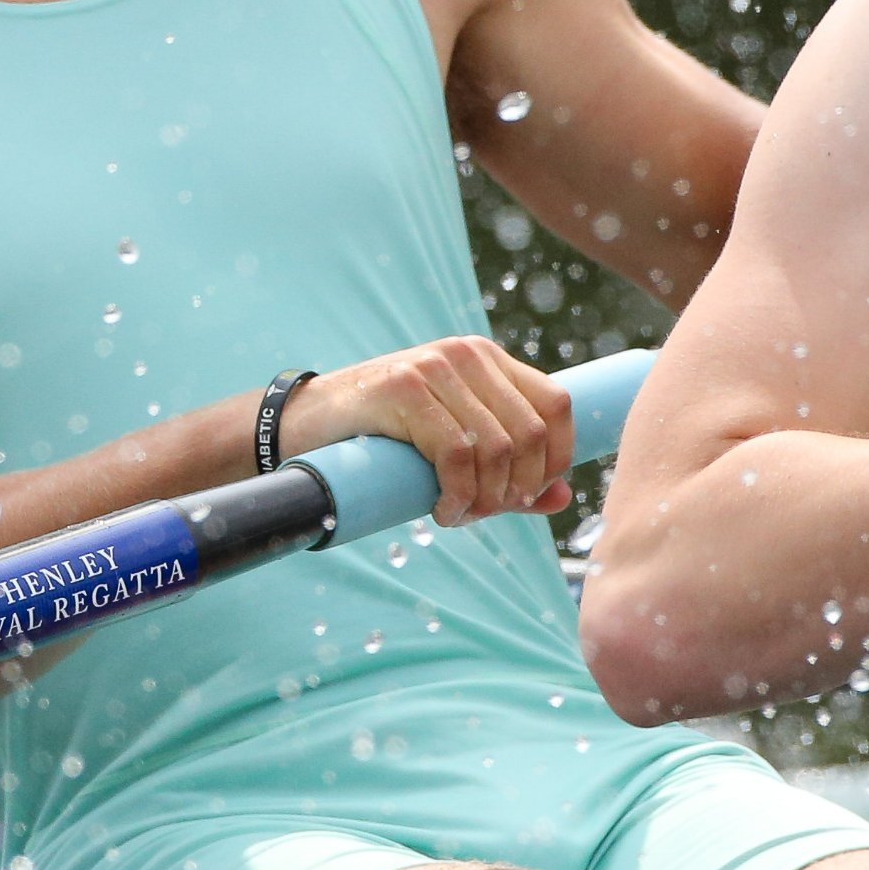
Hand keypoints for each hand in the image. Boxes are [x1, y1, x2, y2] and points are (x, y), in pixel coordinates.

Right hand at [279, 336, 574, 525]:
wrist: (304, 424)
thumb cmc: (383, 438)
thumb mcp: (453, 448)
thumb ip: (510, 471)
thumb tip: (564, 498)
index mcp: (487, 360)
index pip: (557, 405)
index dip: (556, 459)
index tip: (527, 494)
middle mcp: (467, 355)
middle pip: (530, 433)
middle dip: (517, 488)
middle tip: (485, 513)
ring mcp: (434, 367)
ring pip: (496, 447)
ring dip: (486, 498)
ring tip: (460, 514)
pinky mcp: (404, 389)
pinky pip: (456, 454)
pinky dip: (458, 495)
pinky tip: (442, 510)